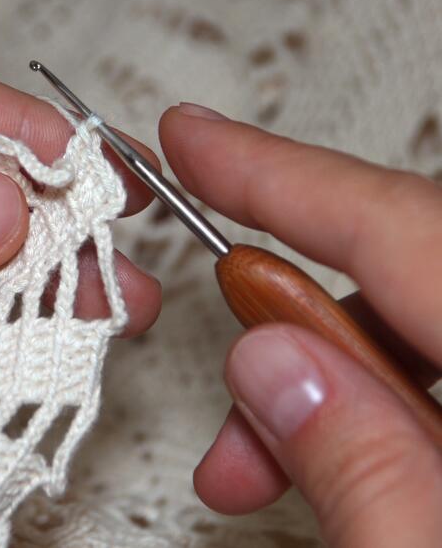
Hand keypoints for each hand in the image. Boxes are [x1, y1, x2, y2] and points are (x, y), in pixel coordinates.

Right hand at [160, 103, 441, 546]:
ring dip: (323, 384)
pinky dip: (373, 407)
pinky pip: (440, 369)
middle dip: (289, 324)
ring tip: (253, 465)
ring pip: (419, 324)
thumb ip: (366, 469)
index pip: (400, 226)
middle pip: (408, 268)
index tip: (193, 139)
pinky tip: (327, 462)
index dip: (280, 175)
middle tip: (223, 388)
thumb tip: (272, 363)